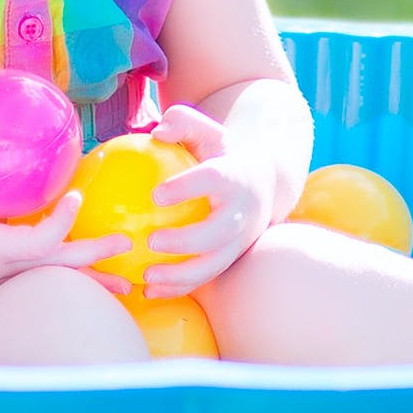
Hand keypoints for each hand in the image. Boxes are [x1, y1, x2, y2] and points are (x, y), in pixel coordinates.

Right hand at [0, 139, 124, 332]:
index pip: (37, 243)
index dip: (61, 222)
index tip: (77, 196)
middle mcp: (10, 270)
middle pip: (61, 264)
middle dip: (95, 253)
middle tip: (127, 242)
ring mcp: (14, 281)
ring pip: (61, 279)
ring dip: (96, 279)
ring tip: (128, 283)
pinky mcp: (13, 284)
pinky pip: (52, 281)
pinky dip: (78, 283)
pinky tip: (100, 284)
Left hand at [139, 104, 278, 298]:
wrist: (264, 182)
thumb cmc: (222, 152)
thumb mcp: (208, 130)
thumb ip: (182, 122)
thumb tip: (157, 132)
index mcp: (236, 176)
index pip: (214, 180)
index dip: (188, 188)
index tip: (156, 195)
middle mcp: (243, 211)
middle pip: (219, 232)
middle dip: (187, 242)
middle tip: (151, 241)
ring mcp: (240, 240)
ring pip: (214, 264)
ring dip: (182, 277)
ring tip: (148, 278)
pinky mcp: (232, 258)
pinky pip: (206, 277)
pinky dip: (180, 288)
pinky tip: (149, 290)